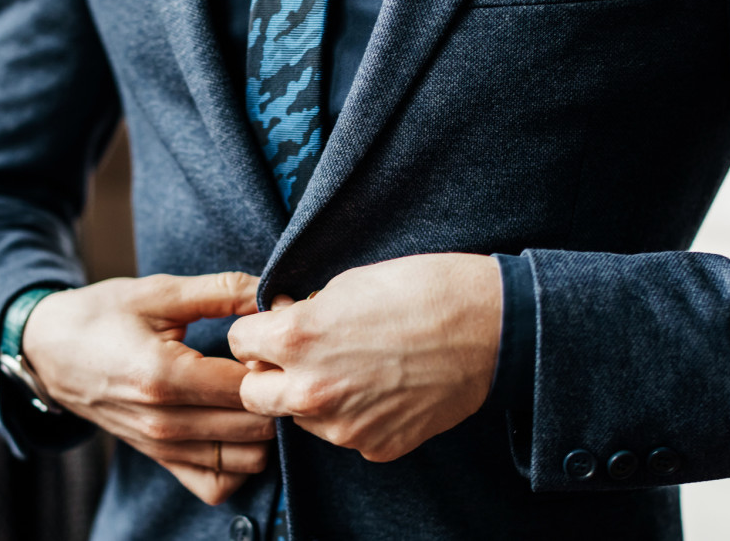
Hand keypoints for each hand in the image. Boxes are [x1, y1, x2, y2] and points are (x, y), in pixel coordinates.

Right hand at [22, 272, 273, 504]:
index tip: (271, 342)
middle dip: (276, 396)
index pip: (249, 386)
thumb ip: (224, 291)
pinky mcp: (161, 461)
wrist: (50, 351)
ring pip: (248, 460)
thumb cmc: (102, 315)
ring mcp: (163, 448)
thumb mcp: (160, 291)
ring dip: (265, 429)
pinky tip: (237, 424)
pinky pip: (219, 484)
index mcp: (165, 377)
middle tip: (272, 366)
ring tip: (256, 393)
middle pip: (256, 427)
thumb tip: (277, 296)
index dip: (273, 363)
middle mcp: (165, 423)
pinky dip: (240, 462)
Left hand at [227, 254, 501, 462]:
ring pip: (299, 418)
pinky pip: (345, 433)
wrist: (490, 327)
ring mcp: (344, 426)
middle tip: (296, 357)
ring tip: (354, 367)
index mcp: (296, 339)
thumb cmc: (420, 290)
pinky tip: (383, 387)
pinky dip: (354, 415)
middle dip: (267, 375)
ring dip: (311, 398)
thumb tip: (282, 323)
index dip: (257, 332)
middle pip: (252, 395)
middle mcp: (311, 390)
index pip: (238, 344)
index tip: (274, 328)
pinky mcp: (376, 446)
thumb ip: (302, 313)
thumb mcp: (345, 284)